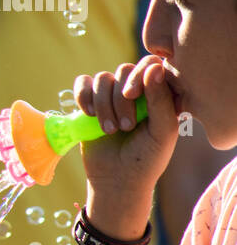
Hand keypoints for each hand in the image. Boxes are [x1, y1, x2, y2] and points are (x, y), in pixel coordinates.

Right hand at [73, 56, 178, 212]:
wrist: (117, 180)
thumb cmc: (147, 159)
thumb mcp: (162, 131)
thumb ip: (161, 99)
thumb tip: (153, 67)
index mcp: (159, 94)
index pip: (150, 65)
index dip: (138, 75)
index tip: (132, 96)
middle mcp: (136, 91)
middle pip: (123, 70)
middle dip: (120, 99)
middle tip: (125, 127)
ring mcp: (111, 96)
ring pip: (101, 78)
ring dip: (103, 105)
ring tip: (109, 130)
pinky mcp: (89, 103)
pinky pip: (82, 83)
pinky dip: (83, 96)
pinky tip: (88, 114)